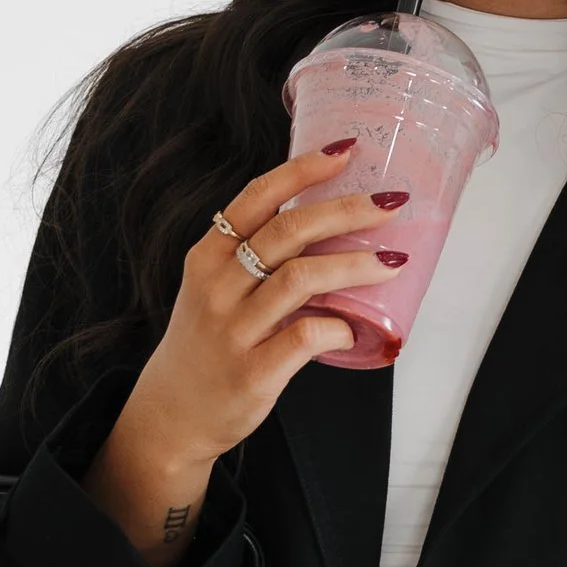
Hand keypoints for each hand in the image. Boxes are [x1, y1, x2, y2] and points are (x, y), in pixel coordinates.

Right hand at [79, 142, 385, 566]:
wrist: (173, 414)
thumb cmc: (206, 344)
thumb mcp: (215, 289)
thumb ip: (257, 258)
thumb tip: (331, 224)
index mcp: (208, 257)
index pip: (256, 198)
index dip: (302, 170)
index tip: (344, 152)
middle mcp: (218, 287)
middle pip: (288, 231)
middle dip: (346, 210)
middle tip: (391, 202)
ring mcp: (234, 330)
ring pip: (301, 278)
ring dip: (354, 265)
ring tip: (393, 260)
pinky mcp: (253, 372)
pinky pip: (305, 338)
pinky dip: (337, 326)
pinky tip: (354, 325)